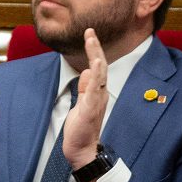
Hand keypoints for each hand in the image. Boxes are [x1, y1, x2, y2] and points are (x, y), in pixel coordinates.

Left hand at [61, 28, 108, 169]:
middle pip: (100, 66)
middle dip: (95, 47)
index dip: (94, 50)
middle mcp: (100, 94)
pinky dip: (96, 76)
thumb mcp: (82, 103)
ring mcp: (97, 101)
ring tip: (92, 40)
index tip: (89, 34)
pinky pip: (94, 90)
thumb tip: (85, 72)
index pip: (97, 67)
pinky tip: (95, 65)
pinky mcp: (90, 109)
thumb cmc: (81, 129)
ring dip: (96, 56)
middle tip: (90, 31)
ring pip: (99, 75)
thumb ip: (85, 88)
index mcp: (97, 92)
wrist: (81, 151)